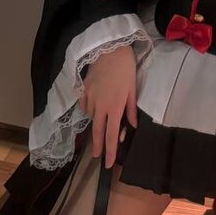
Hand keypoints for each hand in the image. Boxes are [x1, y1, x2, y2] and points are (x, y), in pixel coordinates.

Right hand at [80, 44, 137, 167]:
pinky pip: (84, 106)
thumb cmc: (125, 69)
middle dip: (98, 146)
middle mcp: (99, 106)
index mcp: (114, 108)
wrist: (110, 50)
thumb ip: (131, 109)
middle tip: (98, 157)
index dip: (110, 151)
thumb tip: (132, 126)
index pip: (111, 135)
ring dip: (96, 125)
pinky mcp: (83, 90)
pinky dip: (89, 110)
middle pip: (97, 131)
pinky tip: (93, 109)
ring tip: (101, 126)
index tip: (108, 164)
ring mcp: (89, 98)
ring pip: (91, 118)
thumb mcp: (132, 90)